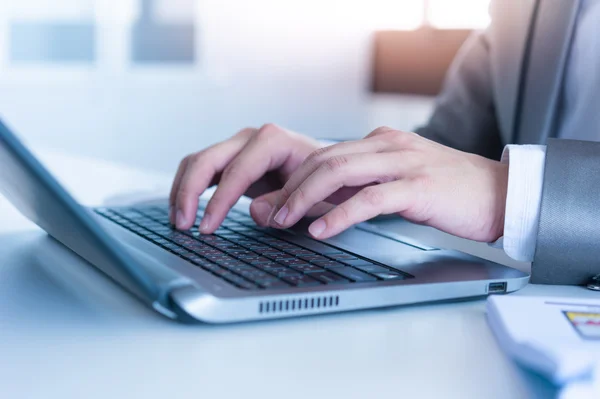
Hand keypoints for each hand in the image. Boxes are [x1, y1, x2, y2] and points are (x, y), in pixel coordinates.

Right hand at [169, 124, 323, 231]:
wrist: (326, 169)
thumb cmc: (323, 181)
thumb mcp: (314, 195)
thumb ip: (286, 203)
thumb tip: (255, 213)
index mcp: (274, 141)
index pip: (236, 171)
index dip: (218, 202)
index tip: (206, 228)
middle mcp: (251, 138)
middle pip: (207, 160)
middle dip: (189, 193)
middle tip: (183, 226)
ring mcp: (239, 146)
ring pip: (197, 162)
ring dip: (183, 191)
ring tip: (179, 222)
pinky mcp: (232, 158)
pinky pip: (201, 168)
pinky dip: (188, 188)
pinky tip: (184, 210)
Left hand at [268, 127, 508, 241]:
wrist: (501, 194)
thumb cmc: (449, 192)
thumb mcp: (399, 182)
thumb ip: (363, 187)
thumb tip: (321, 206)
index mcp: (381, 143)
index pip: (326, 155)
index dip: (295, 179)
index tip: (274, 201)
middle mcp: (388, 147)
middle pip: (324, 160)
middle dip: (291, 187)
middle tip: (269, 212)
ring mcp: (404, 164)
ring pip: (339, 173)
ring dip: (305, 198)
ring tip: (283, 220)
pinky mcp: (418, 187)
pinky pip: (369, 199)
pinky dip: (340, 214)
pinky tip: (321, 229)